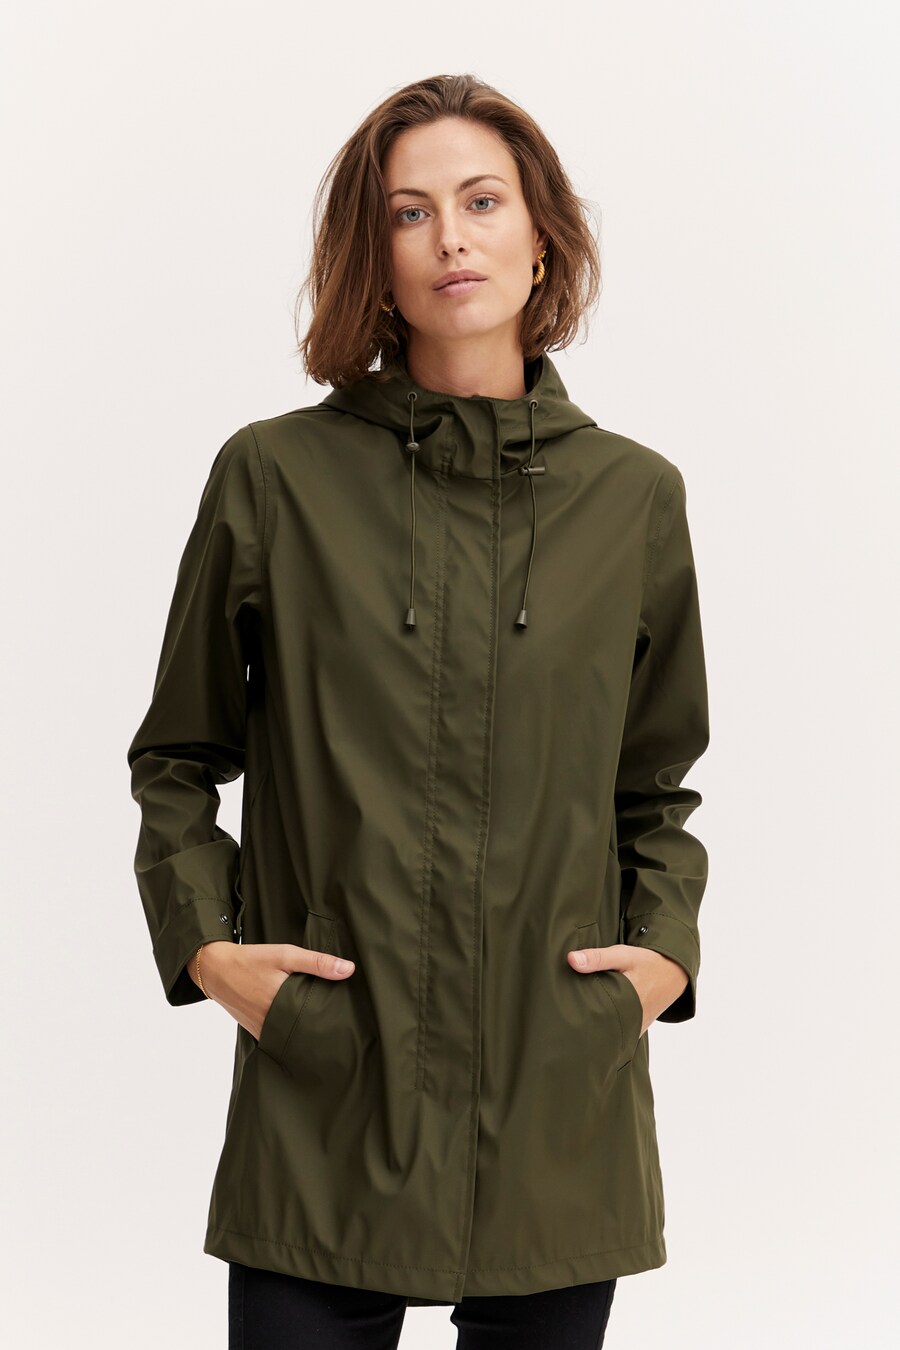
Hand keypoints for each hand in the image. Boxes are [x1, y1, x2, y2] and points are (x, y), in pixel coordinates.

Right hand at [188, 941, 354, 1040]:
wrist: (215, 969)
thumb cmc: (251, 960)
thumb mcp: (285, 955)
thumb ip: (317, 962)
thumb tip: (348, 969)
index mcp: (282, 1004)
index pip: (315, 1021)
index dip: (331, 1021)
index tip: (348, 1021)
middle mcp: (272, 1023)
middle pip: (305, 1032)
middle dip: (320, 1029)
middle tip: (340, 1026)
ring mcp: (262, 1030)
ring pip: (291, 1037)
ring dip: (304, 1032)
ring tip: (324, 1028)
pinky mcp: (255, 1031)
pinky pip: (277, 1037)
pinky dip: (288, 1033)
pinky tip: (299, 1026)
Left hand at [566, 942, 688, 1035]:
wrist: (674, 972)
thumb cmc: (647, 962)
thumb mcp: (623, 955)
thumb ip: (598, 958)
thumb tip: (571, 959)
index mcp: (627, 1003)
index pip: (596, 1019)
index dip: (578, 1021)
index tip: (561, 1019)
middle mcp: (633, 1021)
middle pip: (602, 1030)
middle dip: (584, 1027)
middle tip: (564, 1024)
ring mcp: (637, 1027)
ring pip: (612, 1034)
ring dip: (598, 1029)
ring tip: (576, 1027)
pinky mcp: (639, 1028)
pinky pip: (621, 1033)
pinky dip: (610, 1029)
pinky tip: (595, 1025)